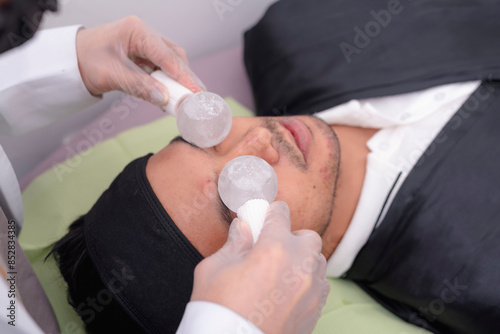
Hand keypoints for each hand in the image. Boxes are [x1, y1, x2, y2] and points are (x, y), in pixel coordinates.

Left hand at [75, 16, 204, 106]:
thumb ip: (140, 87)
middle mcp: (144, 34)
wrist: (69, 61)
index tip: (197, 91)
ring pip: (170, 61)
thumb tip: (164, 99)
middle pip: (174, 56)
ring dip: (177, 80)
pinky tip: (170, 95)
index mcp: (136, 31)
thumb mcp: (112, 75)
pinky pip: (161, 67)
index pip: (167, 55)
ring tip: (184, 99)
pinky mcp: (142, 54)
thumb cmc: (85, 61)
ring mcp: (144, 43)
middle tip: (196, 98)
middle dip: (185, 77)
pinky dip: (167, 81)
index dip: (184, 75)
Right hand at [191, 201, 329, 333]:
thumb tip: (243, 228)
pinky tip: (289, 288)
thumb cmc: (218, 311)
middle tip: (274, 244)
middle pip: (309, 237)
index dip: (272, 211)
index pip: (280, 216)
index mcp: (272, 250)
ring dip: (303, 259)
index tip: (268, 213)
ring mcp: (310, 291)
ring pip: (318, 262)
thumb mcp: (213, 269)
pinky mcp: (313, 311)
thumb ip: (234, 243)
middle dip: (293, 236)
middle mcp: (298, 267)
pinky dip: (309, 282)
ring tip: (282, 269)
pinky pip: (320, 287)